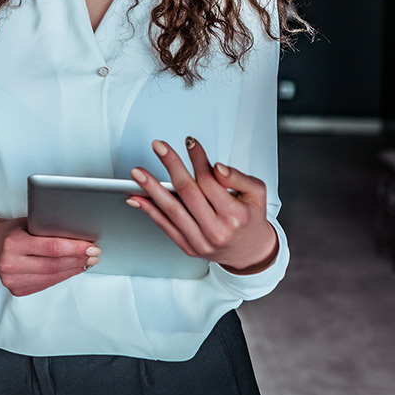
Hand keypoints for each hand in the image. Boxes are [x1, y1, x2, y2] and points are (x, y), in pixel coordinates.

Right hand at [0, 217, 100, 296]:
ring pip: (52, 277)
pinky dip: (62, 276)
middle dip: (78, 260)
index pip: (51, 248)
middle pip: (54, 265)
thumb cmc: (11, 231)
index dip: (75, 249)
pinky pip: (46, 284)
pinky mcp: (16, 290)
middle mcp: (10, 263)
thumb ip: (46, 229)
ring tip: (87, 262)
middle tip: (94, 255)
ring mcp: (12, 280)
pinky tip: (72, 269)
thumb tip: (79, 236)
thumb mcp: (26, 223)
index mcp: (12, 243)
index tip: (92, 247)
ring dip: (73, 270)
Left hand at [128, 137, 278, 274]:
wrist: (249, 252)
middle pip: (188, 192)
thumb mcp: (256, 193)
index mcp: (234, 215)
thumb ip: (238, 177)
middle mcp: (216, 230)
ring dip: (151, 189)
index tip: (189, 142)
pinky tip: (138, 198)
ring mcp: (200, 241)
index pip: (210, 181)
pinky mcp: (188, 247)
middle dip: (171, 165)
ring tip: (138, 173)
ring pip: (172, 210)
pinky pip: (165, 226)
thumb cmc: (250, 219)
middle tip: (159, 147)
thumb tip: (217, 167)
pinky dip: (149, 211)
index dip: (197, 159)